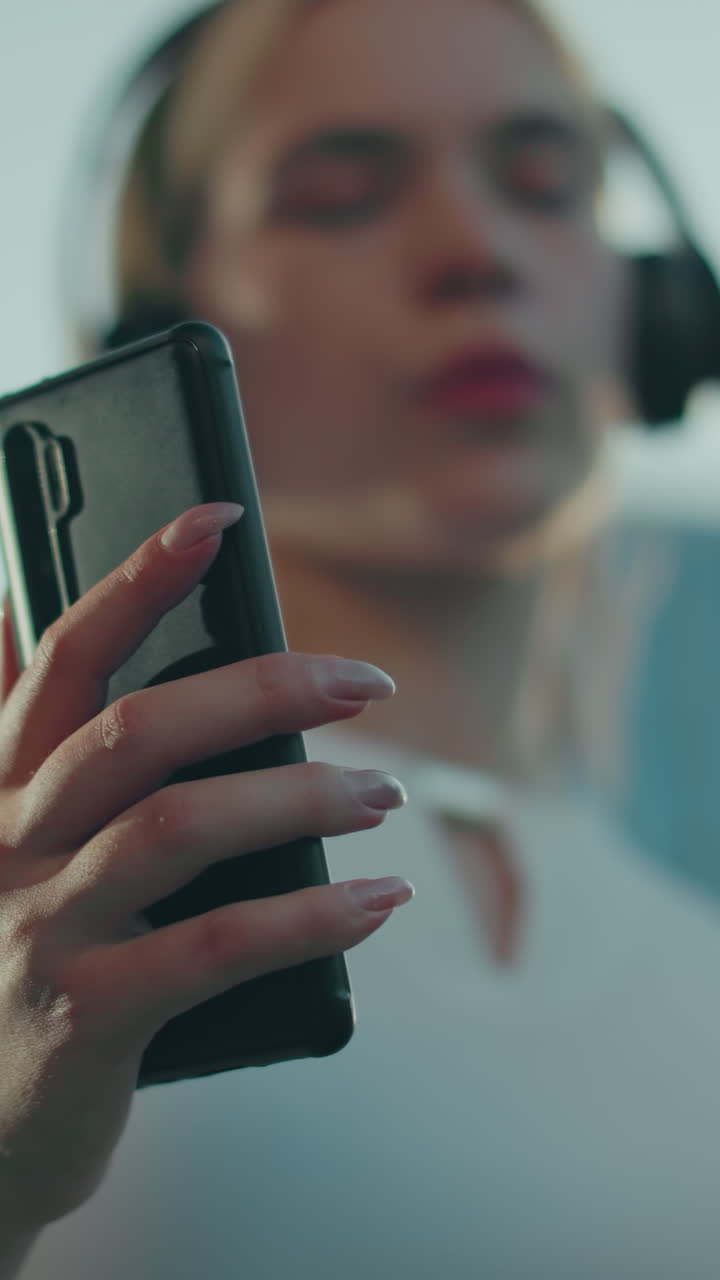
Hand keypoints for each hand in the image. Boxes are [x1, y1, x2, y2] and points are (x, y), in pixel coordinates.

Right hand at [0, 503, 410, 1235]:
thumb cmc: (22, 964)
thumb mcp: (12, 843)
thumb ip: (25, 740)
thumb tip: (17, 611)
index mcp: (0, 787)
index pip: (62, 655)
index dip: (135, 578)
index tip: (214, 519)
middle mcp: (9, 843)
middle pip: (135, 730)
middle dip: (260, 689)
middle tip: (363, 683)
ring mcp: (41, 931)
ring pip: (179, 828)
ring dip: (301, 798)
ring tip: (383, 791)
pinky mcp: (85, 1020)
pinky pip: (215, 949)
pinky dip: (312, 917)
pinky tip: (381, 899)